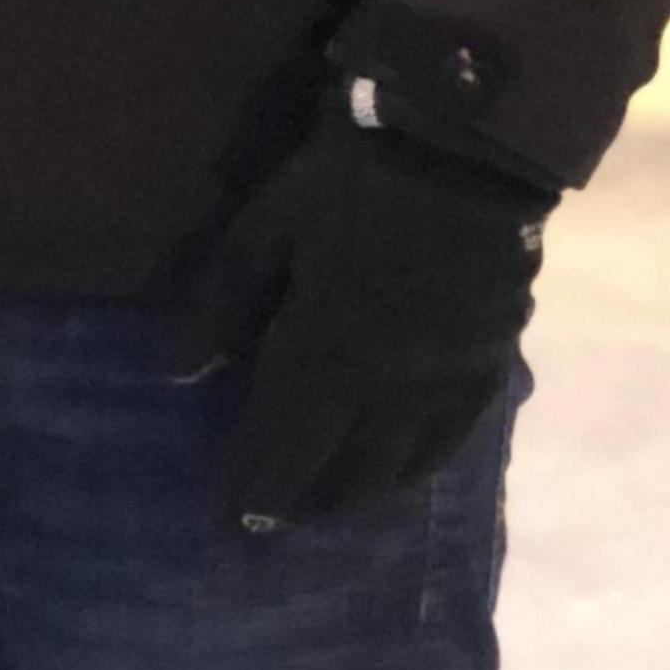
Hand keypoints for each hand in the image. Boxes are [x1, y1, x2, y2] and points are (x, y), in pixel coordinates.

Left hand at [172, 104, 550, 532]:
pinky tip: (399, 472)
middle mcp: (393, 389)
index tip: (225, 522)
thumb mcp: (268, 223)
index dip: (251, 492)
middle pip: (344, 477)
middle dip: (301, 503)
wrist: (470, 147)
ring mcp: (449, 384)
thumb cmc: (351, 175)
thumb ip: (221, 299)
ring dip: (357, 496)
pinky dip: (414, 469)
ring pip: (400, 472)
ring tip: (323, 503)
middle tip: (268, 515)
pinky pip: (451, 444)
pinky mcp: (492, 367)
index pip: (283, 449)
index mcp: (331, 352)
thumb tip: (178, 371)